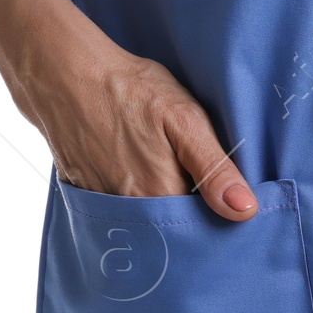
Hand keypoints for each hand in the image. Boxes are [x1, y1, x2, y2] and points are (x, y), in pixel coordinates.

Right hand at [7, 9, 258, 221]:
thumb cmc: (131, 91)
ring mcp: (102, 207)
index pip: (197, 233)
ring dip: (157, 214)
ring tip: (163, 176)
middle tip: (196, 188)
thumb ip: (214, 168)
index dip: (214, 222)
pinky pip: (115, 214)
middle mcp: (129, 215)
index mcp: (159, 199)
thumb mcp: (183, 119)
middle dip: (185, 223)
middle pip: (167, 236)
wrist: (67, 76)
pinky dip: (129, 204)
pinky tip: (134, 172)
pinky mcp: (84, 196)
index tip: (226, 208)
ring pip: (141, 225)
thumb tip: (245, 211)